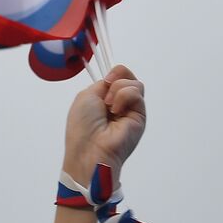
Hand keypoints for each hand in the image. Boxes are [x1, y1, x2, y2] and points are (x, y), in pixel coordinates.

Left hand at [63, 65, 146, 181]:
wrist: (90, 149)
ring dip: (119, 89)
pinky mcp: (140, 116)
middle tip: (106, 95)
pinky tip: (116, 111)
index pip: (117, 76)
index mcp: (104, 100)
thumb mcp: (86, 96)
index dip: (114, 73)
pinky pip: (137, 93)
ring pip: (135, 84)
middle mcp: (119, 104)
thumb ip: (102, 84)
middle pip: (128, 77)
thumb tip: (115, 80)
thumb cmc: (82, 128)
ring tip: (109, 107)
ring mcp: (130, 111)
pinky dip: (124, 96)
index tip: (106, 80)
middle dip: (117, 77)